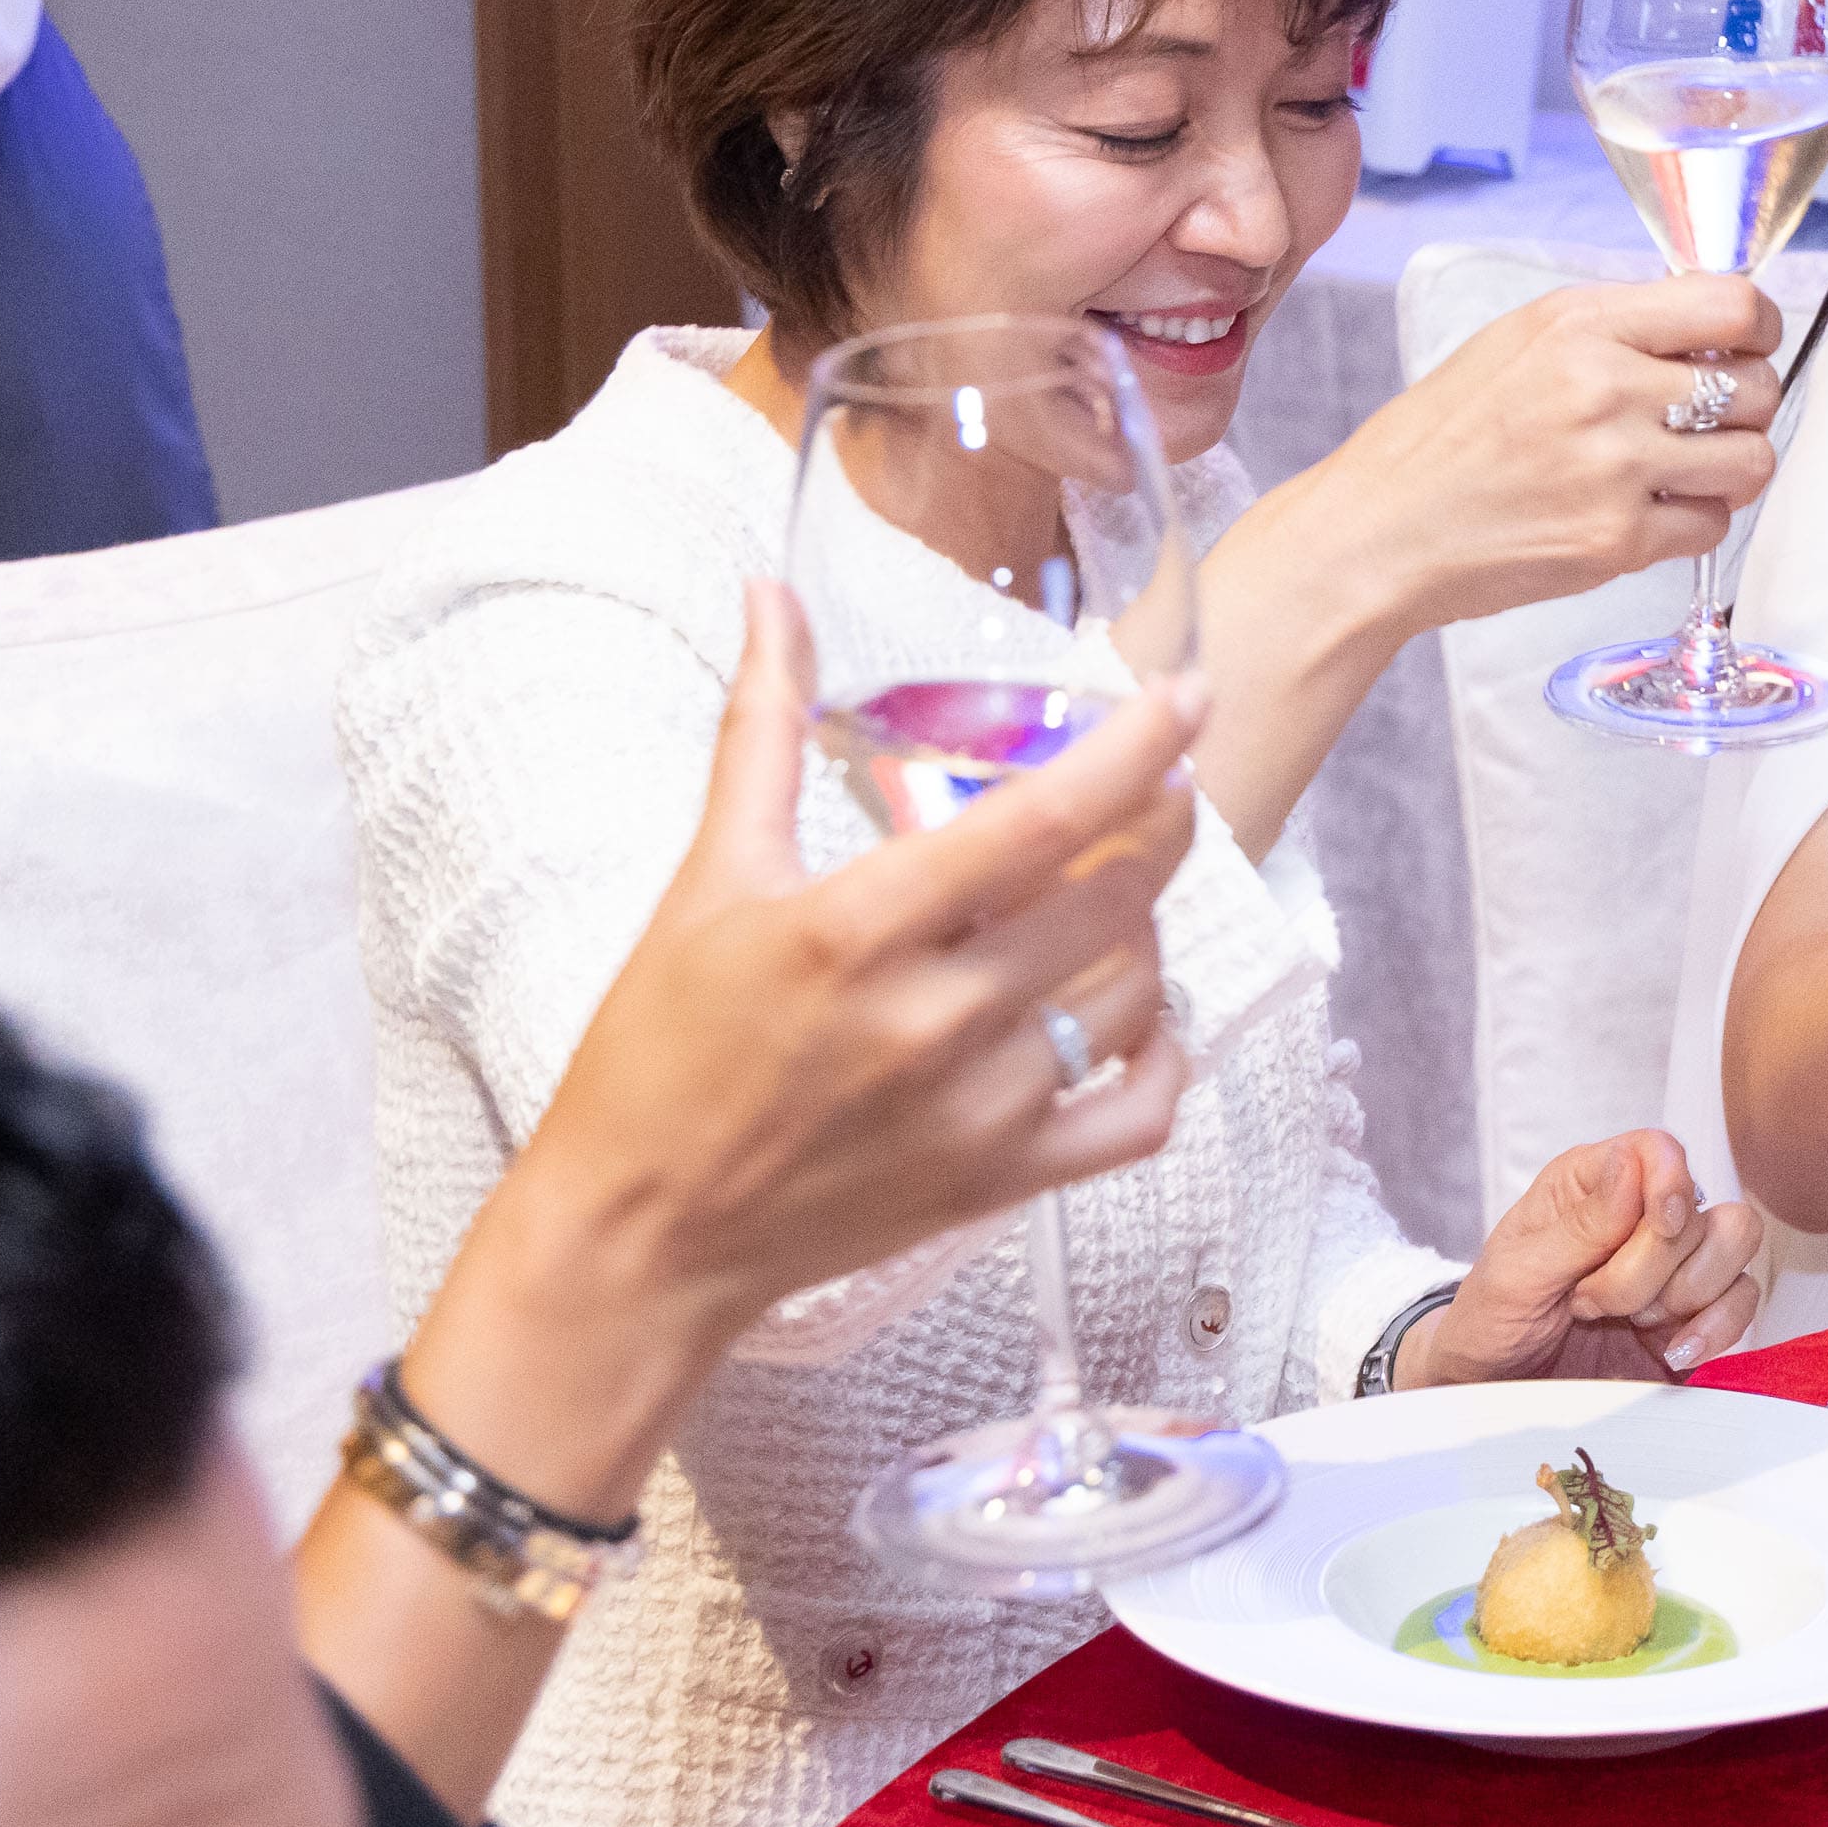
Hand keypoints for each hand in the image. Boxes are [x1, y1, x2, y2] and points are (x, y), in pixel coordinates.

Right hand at [476, 581, 1200, 1391]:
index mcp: (858, 930)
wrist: (642, 1232)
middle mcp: (935, 1020)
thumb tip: (770, 595)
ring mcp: (978, 1111)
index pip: (1040, 822)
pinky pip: (1137, 1115)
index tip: (1186, 700)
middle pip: (1112, 900)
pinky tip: (1138, 1014)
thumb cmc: (661, 1049)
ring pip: (1133, 994)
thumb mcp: (708, 876)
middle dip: (1156, 826)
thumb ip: (759, 728)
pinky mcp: (999, 1184)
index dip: (1132, 751)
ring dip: (1147, 930)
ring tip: (1119, 894)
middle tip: (1156, 788)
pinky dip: (1160, 1055)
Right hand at [1288, 272, 1784, 635]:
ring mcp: (1614, 468)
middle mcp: (1604, 387)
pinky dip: (1692, 524)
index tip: (1746, 346)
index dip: (1758, 328)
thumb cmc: (1443, 439)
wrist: (1381, 531)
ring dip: (1730, 470)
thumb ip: (1615, 327)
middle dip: (1747, 406)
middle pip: (1757, 387)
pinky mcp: (1615, 541)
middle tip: (1706, 421)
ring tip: (1683, 472)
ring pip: (1750, 461)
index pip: (1732, 305)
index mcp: (1580, 324)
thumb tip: (1712, 327)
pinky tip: (1646, 514)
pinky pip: (1712, 527)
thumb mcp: (1519, 342)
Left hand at [1408, 1130, 1768, 1382]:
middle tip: (1590, 1301)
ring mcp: (1672, 1269)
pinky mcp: (1694, 1318)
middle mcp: (1640, 1217)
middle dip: (1651, 1268)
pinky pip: (1742, 1304)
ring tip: (1626, 1323)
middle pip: (1701, 1210)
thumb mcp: (1517, 1274)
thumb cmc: (1491, 1322)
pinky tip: (1668, 1350)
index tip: (1655, 1225)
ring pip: (1734, 1248)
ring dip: (1682, 1296)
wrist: (1493, 1393)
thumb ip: (1579, 1224)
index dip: (1669, 1184)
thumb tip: (1632, 1162)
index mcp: (1590, 1185)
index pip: (1659, 1151)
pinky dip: (1714, 1329)